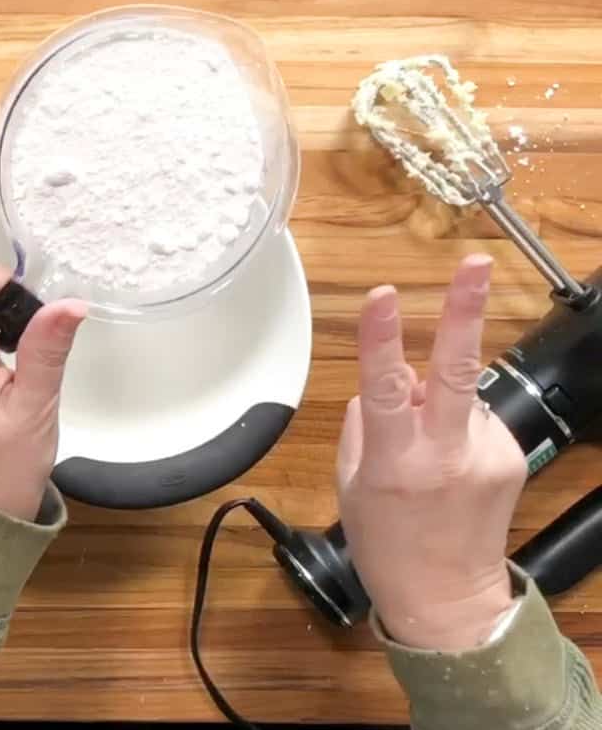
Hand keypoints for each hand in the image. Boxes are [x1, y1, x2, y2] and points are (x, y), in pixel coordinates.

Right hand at [337, 254, 526, 649]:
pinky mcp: (510, 457)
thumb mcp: (351, 485)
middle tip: (474, 262)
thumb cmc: (387, 546)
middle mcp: (446, 453)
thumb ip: (364, 427)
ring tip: (425, 458)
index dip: (381, 340)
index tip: (382, 296)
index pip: (384, 389)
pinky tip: (450, 468)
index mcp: (396, 462)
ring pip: (455, 396)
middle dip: (464, 311)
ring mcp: (486, 454)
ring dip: (436, 406)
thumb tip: (381, 388)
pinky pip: (473, 420)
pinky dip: (455, 429)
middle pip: (455, 370)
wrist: (448, 599)